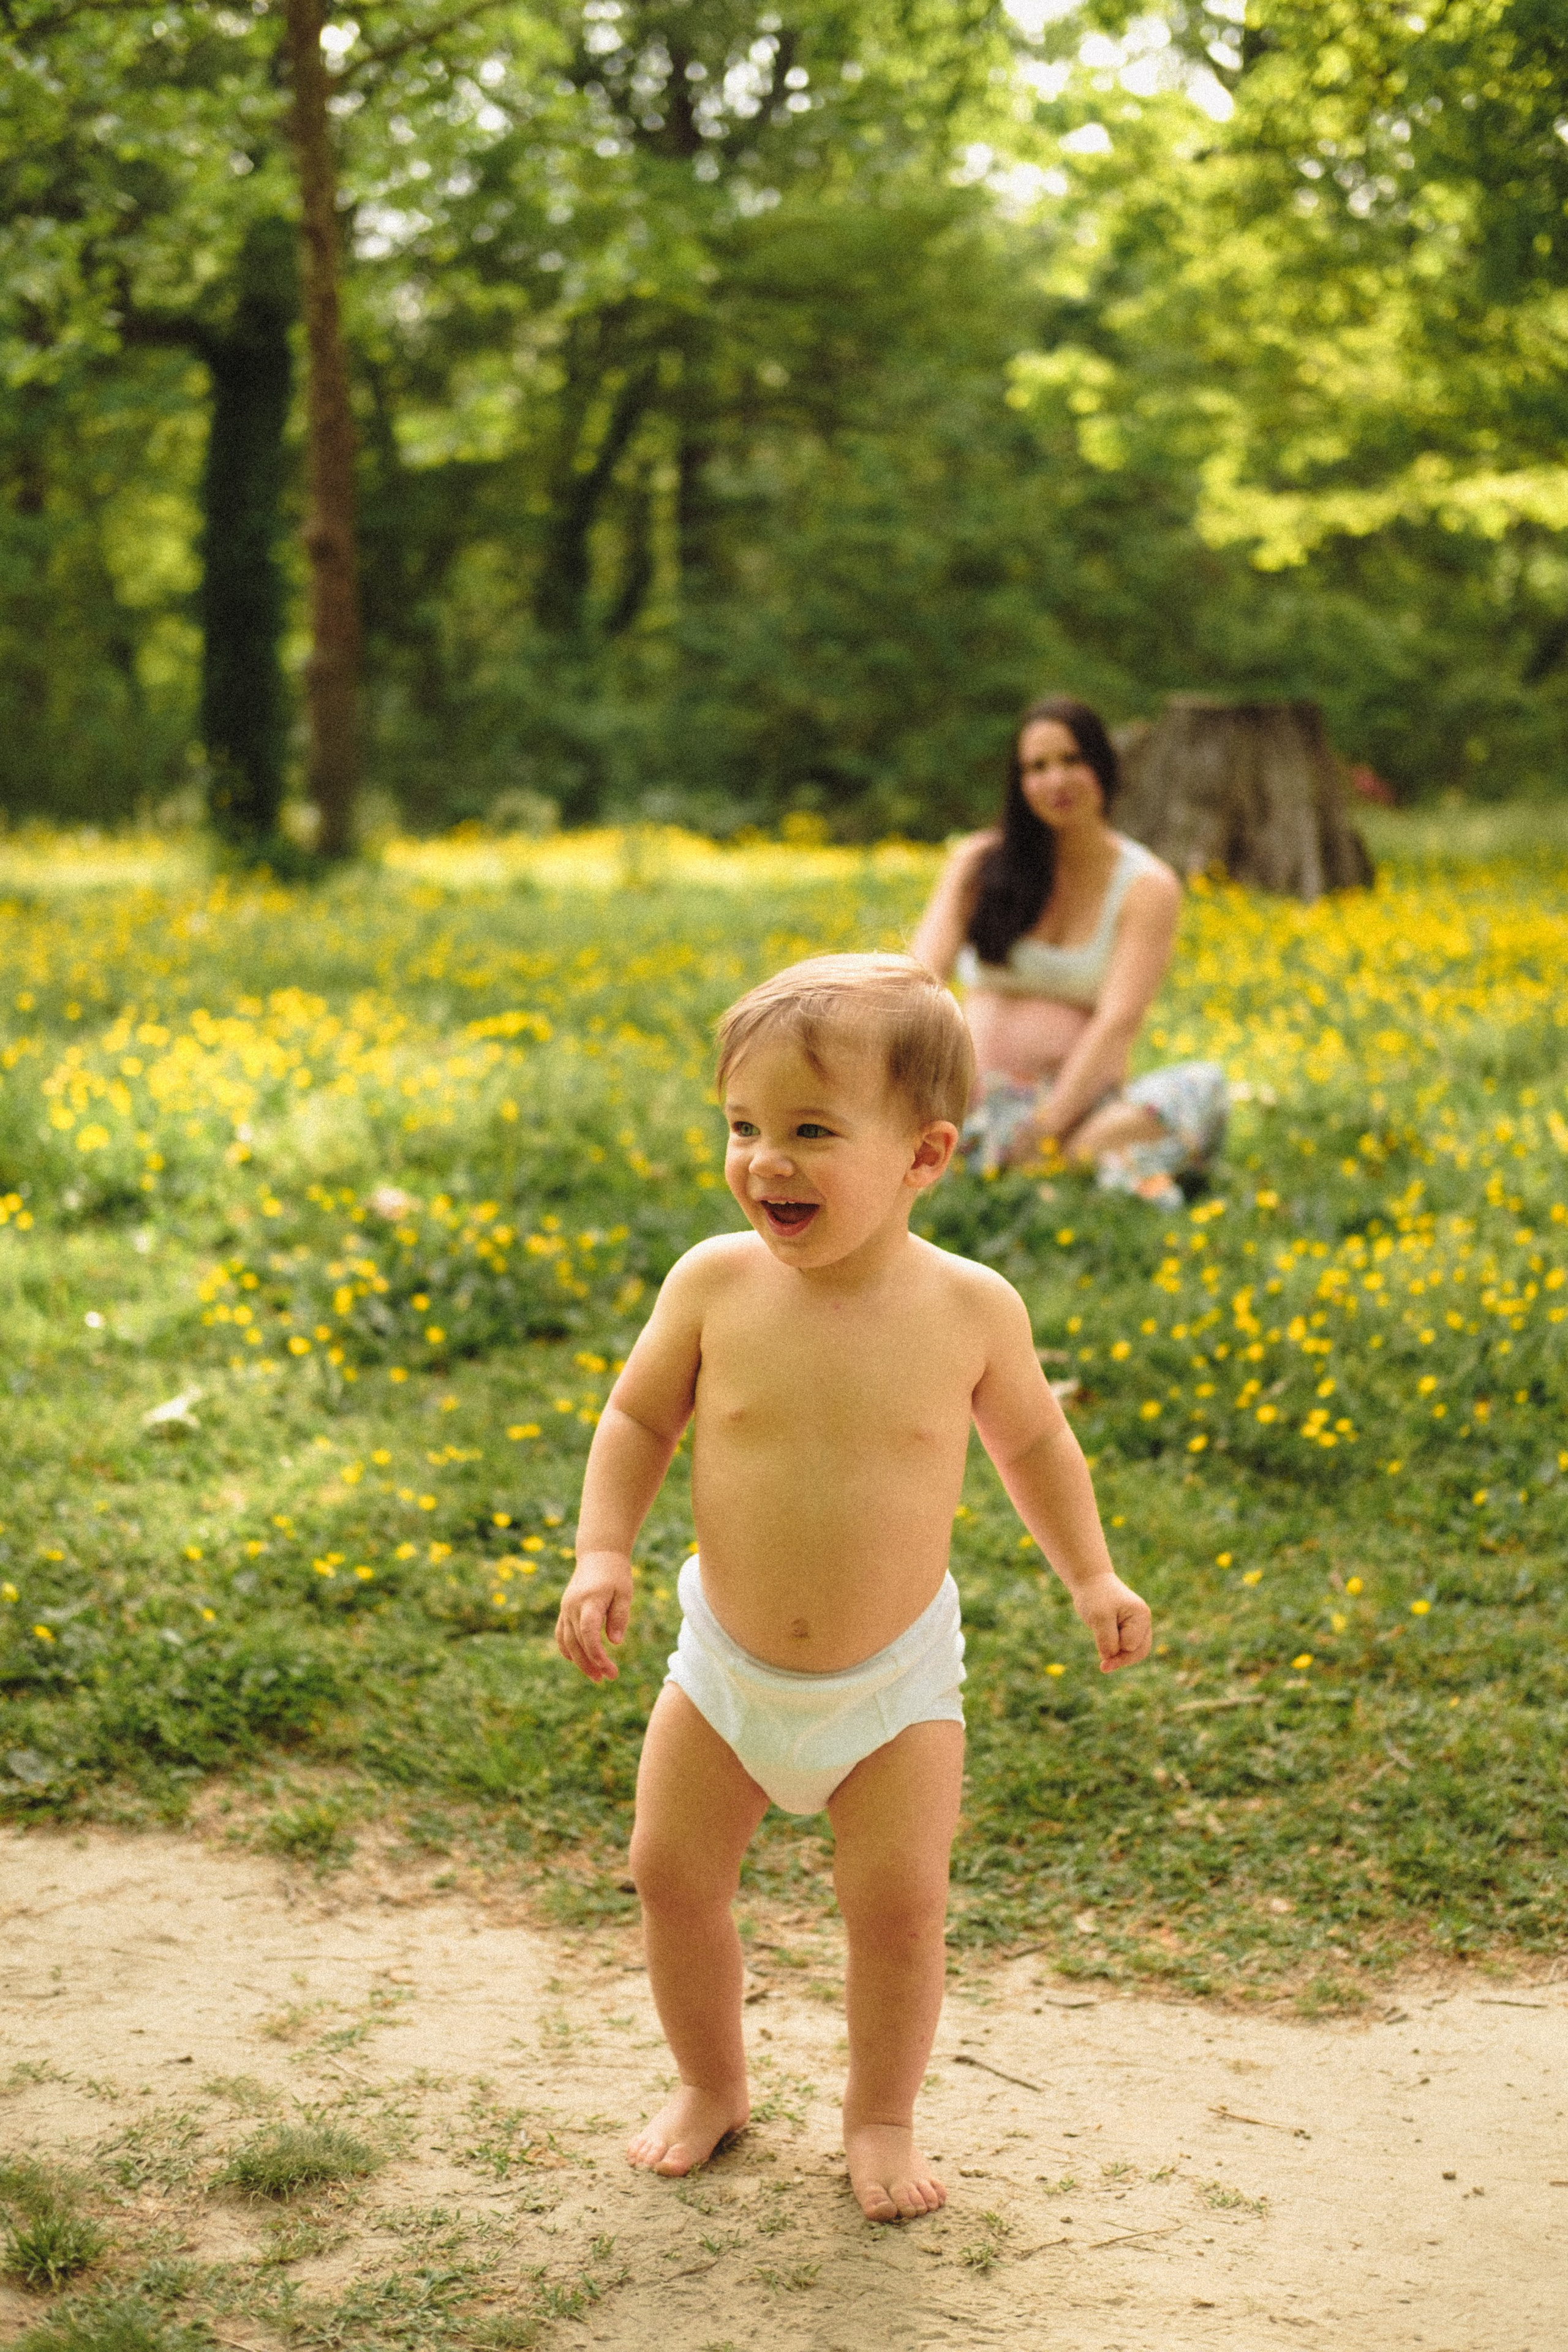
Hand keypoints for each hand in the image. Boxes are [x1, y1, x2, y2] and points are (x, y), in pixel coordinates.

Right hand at [556, 1550, 633, 1681]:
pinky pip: (560, 1633)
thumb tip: (615, 1643)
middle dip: (590, 1663)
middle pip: (577, 1642)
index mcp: (590, 1601)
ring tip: (595, 1676)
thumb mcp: (624, 1593)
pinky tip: (575, 1660)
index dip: (597, 1654)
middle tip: (605, 1679)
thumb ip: (619, 1617)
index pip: (588, 1633)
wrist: (598, 1555)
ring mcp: (566, 1608)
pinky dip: (566, 1648)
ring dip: (579, 1661)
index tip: (609, 1669)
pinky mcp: (564, 1609)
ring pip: (567, 1641)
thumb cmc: (616, 1574)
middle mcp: (573, 1606)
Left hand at [1071, 1572, 1151, 1672]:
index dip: (1114, 1645)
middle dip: (1120, 1659)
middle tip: (1102, 1665)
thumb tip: (1110, 1658)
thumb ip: (1107, 1641)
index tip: (1100, 1632)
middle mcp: (1144, 1622)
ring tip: (1102, 1656)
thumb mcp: (1099, 1618)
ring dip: (1117, 1656)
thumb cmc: (1095, 1597)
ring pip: (1134, 1653)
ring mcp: (1138, 1626)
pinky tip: (1104, 1650)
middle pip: (1139, 1652)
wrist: (1090, 1582)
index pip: (1130, 1644)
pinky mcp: (1129, 1630)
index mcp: (1141, 1616)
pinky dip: (1115, 1652)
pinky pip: (1126, 1649)